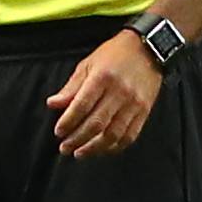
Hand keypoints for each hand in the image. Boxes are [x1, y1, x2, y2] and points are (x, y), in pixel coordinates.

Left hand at [46, 32, 163, 159]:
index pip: (82, 105)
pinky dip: (114, 147)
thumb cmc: (115, 54)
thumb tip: (53, 104)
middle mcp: (119, 92)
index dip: (68, 122)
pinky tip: (102, 150)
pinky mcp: (144, 111)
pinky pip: (129, 135)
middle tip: (65, 147)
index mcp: (102, 78)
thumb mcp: (88, 64)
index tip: (58, 132)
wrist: (148, 48)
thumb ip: (71, 87)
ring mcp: (134, 104)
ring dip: (94, 148)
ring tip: (80, 153)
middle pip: (96, 123)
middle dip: (77, 139)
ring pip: (112, 134)